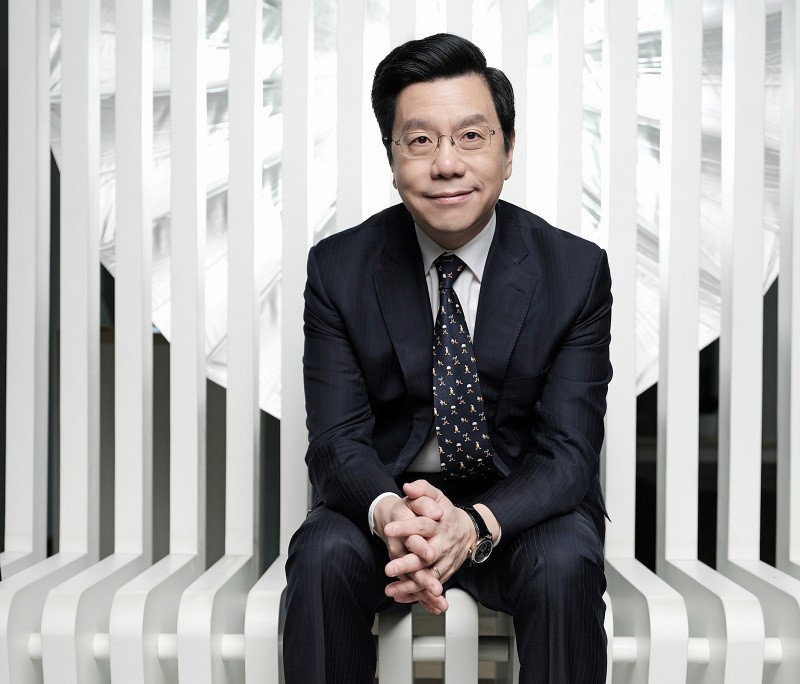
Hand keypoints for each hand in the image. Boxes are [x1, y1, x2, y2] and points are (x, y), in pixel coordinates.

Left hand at [382, 481, 475, 611]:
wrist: (469, 531)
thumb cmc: (447, 513)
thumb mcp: (437, 496)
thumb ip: (422, 489)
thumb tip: (408, 487)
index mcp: (439, 524)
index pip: (422, 525)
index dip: (406, 527)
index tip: (389, 529)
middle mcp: (442, 544)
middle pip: (425, 556)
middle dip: (407, 563)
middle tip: (389, 568)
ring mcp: (444, 560)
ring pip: (427, 575)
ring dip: (409, 584)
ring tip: (392, 589)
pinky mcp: (444, 573)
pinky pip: (430, 586)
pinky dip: (415, 594)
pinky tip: (400, 596)